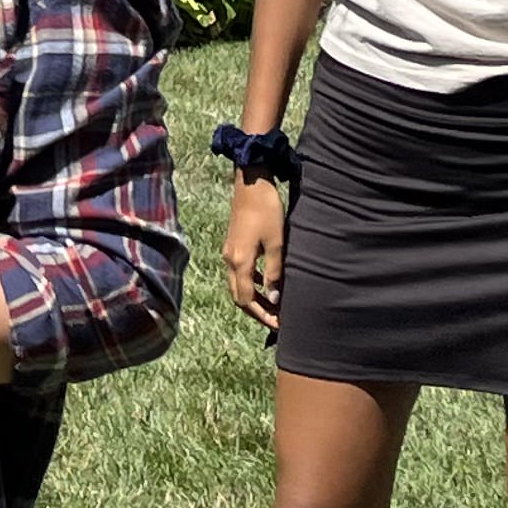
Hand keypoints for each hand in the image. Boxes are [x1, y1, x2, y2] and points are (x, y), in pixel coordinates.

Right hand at [220, 176, 286, 330]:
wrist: (251, 183)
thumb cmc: (266, 210)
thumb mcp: (276, 242)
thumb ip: (274, 272)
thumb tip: (275, 298)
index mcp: (240, 261)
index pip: (247, 300)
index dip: (262, 315)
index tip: (279, 324)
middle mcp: (230, 260)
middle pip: (238, 297)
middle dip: (256, 311)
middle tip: (276, 319)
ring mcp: (229, 252)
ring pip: (237, 285)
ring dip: (252, 298)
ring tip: (272, 304)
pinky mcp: (232, 244)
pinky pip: (238, 273)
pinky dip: (250, 283)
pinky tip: (265, 281)